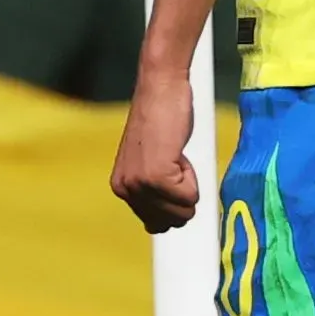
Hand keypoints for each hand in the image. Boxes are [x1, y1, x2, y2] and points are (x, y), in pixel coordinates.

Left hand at [109, 69, 201, 232]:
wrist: (161, 88)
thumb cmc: (162, 117)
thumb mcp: (151, 161)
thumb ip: (152, 191)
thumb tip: (159, 227)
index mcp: (122, 188)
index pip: (157, 224)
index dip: (174, 202)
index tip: (172, 175)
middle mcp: (126, 189)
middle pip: (173, 221)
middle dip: (183, 194)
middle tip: (173, 160)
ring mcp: (140, 184)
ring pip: (184, 210)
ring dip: (189, 183)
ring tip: (174, 154)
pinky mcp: (156, 176)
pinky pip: (191, 196)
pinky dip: (193, 174)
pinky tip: (177, 151)